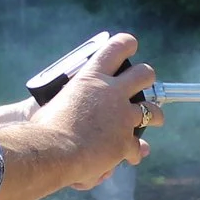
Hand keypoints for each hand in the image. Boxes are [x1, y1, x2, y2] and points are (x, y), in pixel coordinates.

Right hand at [31, 32, 159, 189]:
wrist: (52, 152)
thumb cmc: (44, 128)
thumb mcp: (54, 103)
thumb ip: (67, 102)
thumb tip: (59, 109)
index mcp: (91, 77)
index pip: (116, 49)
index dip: (126, 43)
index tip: (131, 44)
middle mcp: (112, 93)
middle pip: (143, 74)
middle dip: (146, 77)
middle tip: (145, 81)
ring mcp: (123, 116)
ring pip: (153, 111)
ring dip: (155, 114)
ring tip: (156, 119)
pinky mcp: (126, 141)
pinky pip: (138, 146)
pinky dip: (134, 152)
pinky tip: (131, 156)